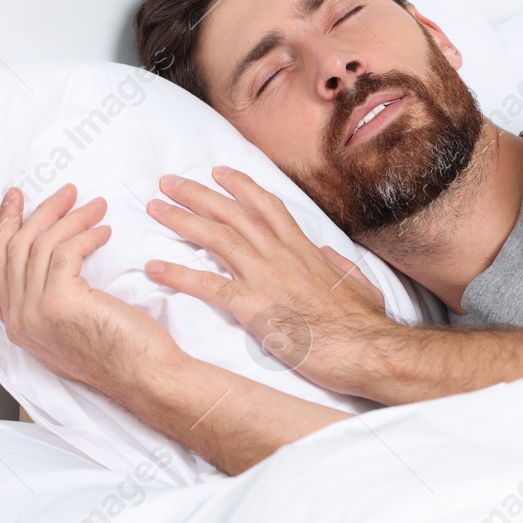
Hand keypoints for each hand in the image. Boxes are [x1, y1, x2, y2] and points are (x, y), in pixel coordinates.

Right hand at [0, 183, 182, 400]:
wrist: (145, 376)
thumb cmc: (119, 353)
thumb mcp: (62, 333)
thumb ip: (33, 311)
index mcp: (17, 326)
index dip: (6, 226)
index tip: (17, 200)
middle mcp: (19, 320)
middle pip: (16, 248)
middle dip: (40, 212)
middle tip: (64, 192)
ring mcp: (36, 312)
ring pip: (42, 245)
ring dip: (71, 218)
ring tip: (95, 207)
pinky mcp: (59, 301)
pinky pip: (65, 251)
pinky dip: (86, 235)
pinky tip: (103, 231)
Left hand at [143, 165, 400, 396]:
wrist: (369, 350)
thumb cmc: (366, 324)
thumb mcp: (359, 284)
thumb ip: (338, 265)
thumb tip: (326, 252)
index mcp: (303, 249)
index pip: (266, 206)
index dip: (239, 186)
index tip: (217, 172)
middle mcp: (281, 255)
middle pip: (232, 213)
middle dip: (197, 193)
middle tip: (167, 181)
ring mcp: (266, 278)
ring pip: (216, 238)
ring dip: (181, 220)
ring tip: (154, 209)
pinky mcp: (254, 308)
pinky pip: (208, 286)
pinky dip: (178, 274)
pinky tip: (154, 268)